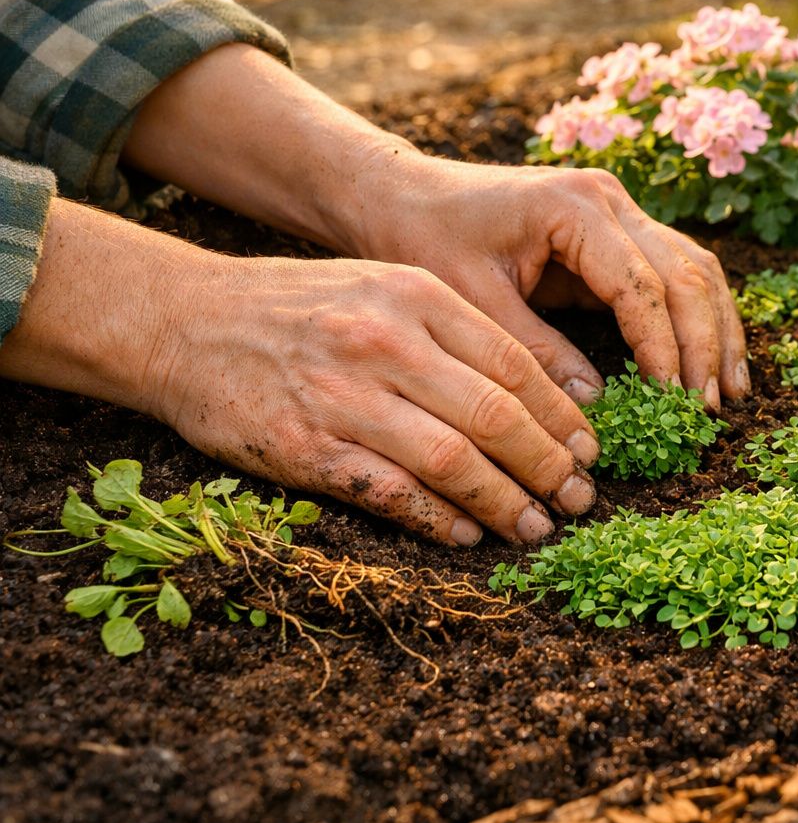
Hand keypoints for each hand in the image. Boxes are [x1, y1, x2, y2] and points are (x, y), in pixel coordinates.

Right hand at [0, 201, 599, 545]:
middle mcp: (385, 342)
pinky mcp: (304, 448)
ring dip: (505, 502)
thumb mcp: (382, 287)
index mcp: (415, 296)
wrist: (184, 320)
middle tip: (578, 500)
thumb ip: (453, 332)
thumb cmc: (299, 308)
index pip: (515, 364)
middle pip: (496, 414)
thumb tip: (542, 395)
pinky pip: (390, 493)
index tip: (589, 452)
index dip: (562, 416)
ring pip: (453, 460)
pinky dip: (436, 519)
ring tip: (535, 528)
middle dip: (549, 466)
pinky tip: (466, 535)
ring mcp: (343, 396)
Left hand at [350, 155, 750, 409]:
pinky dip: (697, 317)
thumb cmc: (425, 238)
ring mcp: (619, 212)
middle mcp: (610, 200)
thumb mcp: (472, 301)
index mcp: (576, 207)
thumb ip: (535, 350)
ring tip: (728, 392)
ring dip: (717, 330)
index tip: (673, 401)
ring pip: (694, 268)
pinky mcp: (617, 234)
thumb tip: (595, 405)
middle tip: (709, 407)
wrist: (402, 193)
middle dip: (705, 344)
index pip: (643, 284)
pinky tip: (710, 363)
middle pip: (686, 273)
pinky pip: (675, 273)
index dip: (664, 347)